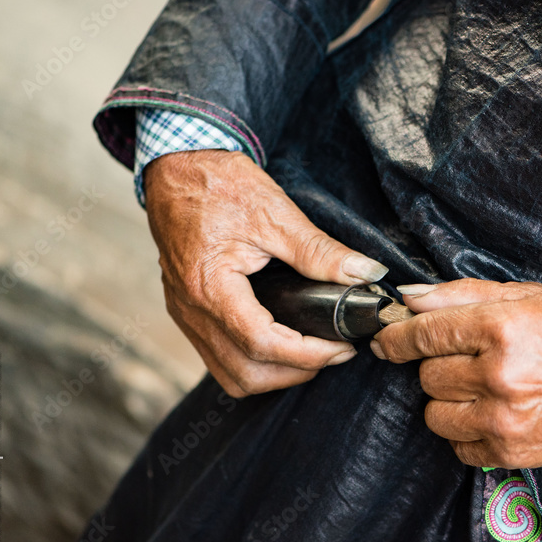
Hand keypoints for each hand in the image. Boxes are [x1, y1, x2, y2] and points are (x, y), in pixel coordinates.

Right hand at [144, 150, 388, 397]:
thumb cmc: (217, 184)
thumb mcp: (275, 213)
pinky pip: (219, 356)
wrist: (175, 167)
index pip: (261, 344)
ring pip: (229, 373)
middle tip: (332, 353)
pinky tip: (281, 342)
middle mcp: (192, 310)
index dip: (307, 355)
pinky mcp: (188, 311)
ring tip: (311, 352)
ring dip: (273, 374)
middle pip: (245, 374)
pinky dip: (253, 362)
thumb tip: (365, 273)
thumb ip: (320, 251)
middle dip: (294, 373)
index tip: (342, 348)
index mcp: (210, 287)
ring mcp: (186, 314)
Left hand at [372, 279, 541, 467]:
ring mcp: (503, 419)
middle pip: (428, 376)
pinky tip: (493, 414)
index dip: (396, 337)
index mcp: (501, 328)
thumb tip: (410, 299)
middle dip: (439, 366)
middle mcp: (498, 375)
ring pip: (435, 415)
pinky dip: (467, 432)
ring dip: (449, 401)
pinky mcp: (510, 453)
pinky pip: (458, 447)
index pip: (424, 333)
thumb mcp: (528, 298)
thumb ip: (463, 294)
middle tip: (469, 360)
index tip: (385, 340)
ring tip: (481, 389)